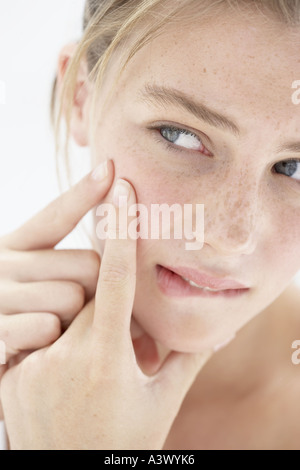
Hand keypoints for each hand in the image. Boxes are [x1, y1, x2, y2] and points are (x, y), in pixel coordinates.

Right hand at [0, 160, 113, 417]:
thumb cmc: (19, 320)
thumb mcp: (32, 283)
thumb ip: (64, 263)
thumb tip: (107, 212)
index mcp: (14, 245)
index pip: (56, 215)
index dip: (84, 193)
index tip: (112, 169)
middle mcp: (3, 260)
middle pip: (86, 265)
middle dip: (92, 292)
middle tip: (73, 314)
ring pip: (72, 296)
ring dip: (72, 322)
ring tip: (51, 334)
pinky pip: (47, 326)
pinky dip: (49, 342)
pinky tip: (34, 348)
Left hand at [0, 176, 212, 449]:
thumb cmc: (123, 443)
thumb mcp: (161, 402)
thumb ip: (189, 358)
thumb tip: (221, 328)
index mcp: (108, 362)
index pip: (115, 279)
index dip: (120, 231)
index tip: (121, 189)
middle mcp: (65, 360)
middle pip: (89, 296)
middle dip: (108, 309)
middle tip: (120, 346)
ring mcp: (33, 368)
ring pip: (64, 313)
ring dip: (83, 327)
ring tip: (92, 372)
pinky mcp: (12, 376)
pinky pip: (40, 334)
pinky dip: (58, 343)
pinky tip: (67, 380)